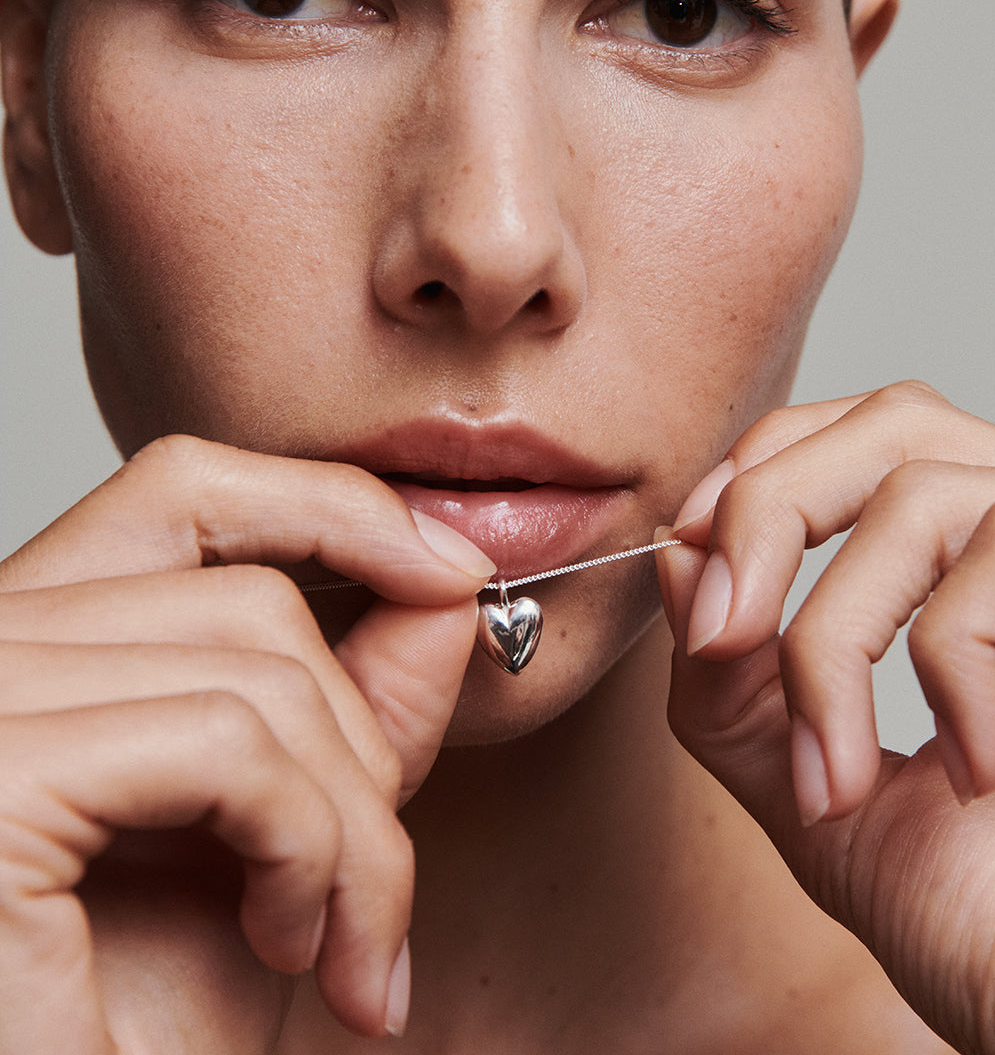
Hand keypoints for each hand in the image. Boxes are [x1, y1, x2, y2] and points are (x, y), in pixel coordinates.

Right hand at [0, 436, 493, 1050]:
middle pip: (249, 594)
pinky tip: (288, 948)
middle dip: (363, 742)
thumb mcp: (281, 836)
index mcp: (33, 644)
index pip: (187, 492)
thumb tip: (447, 583)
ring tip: (340, 948)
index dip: (334, 509)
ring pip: (260, 667)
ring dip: (351, 826)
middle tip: (375, 893)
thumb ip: (360, 701)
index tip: (453, 574)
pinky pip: (230, 744)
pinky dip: (309, 848)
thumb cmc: (148, 1021)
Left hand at [659, 383, 994, 1053]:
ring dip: (834, 635)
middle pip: (893, 424)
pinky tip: (977, 764)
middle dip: (771, 510)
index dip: (761, 479)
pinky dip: (950, 657)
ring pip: (926, 486)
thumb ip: (739, 691)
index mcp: (986, 592)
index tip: (689, 565)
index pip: (864, 448)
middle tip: (718, 634)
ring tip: (838, 774)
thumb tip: (681, 552)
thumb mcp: (824, 804)